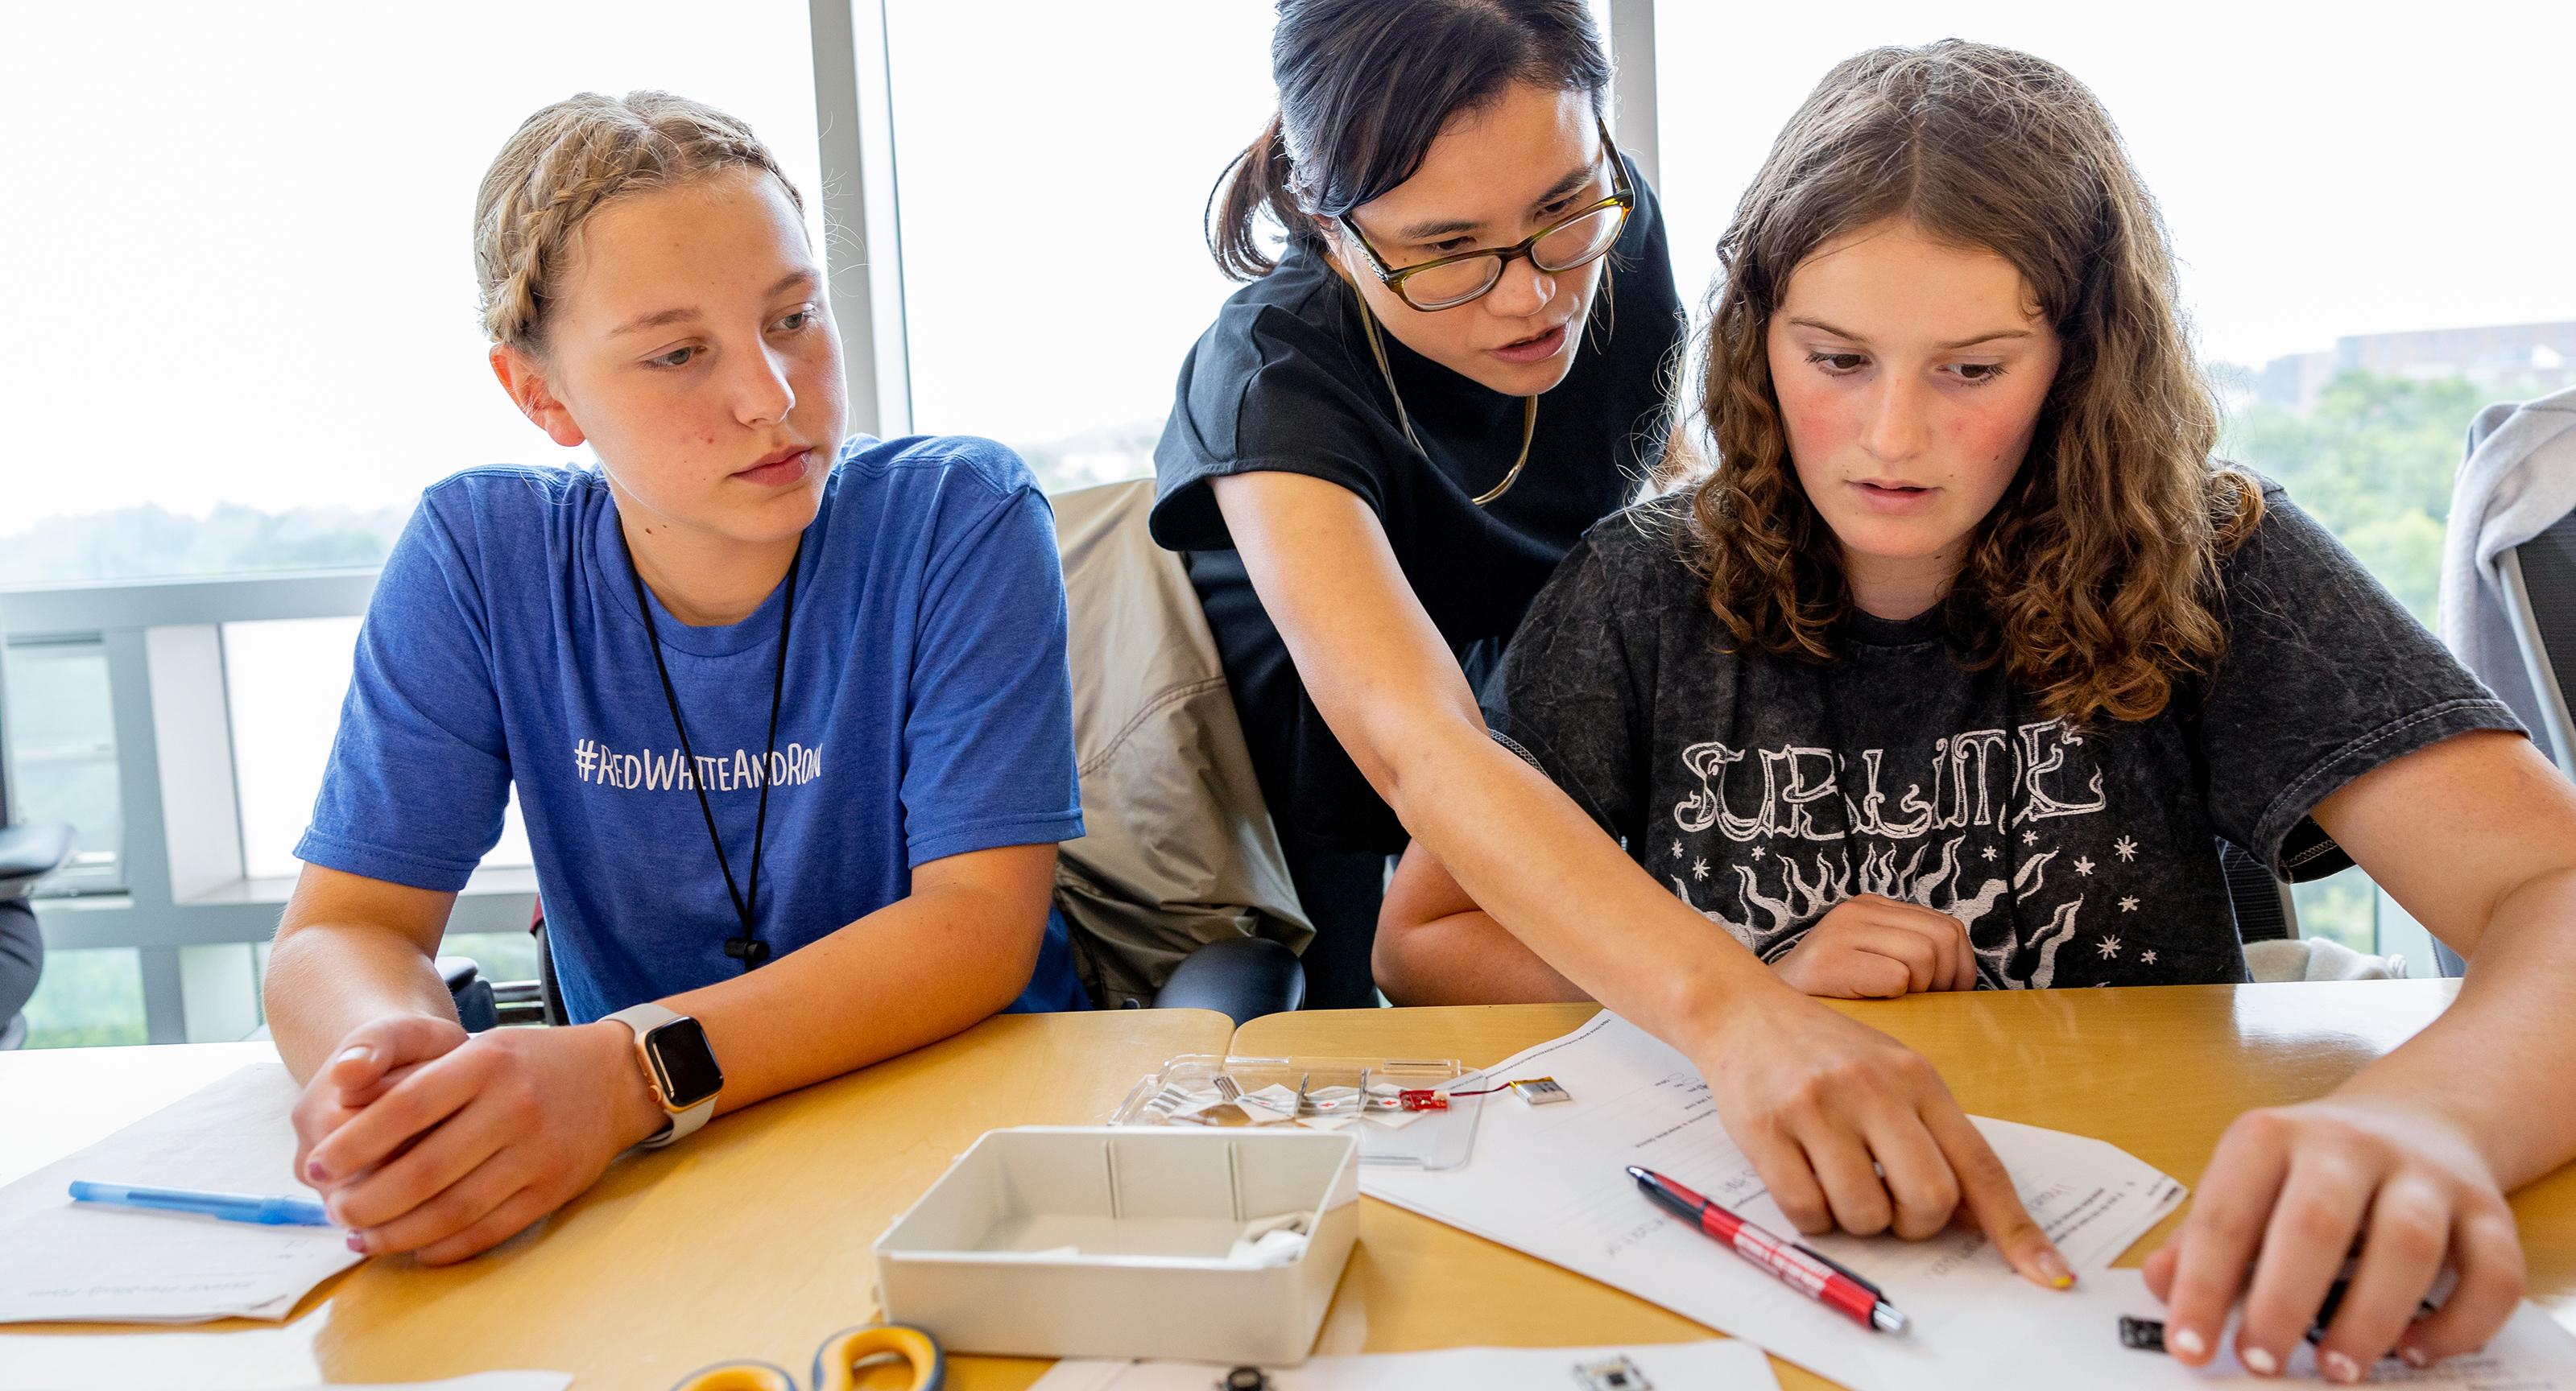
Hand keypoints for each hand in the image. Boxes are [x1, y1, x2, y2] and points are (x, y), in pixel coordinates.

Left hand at [304, 1021, 668, 1263]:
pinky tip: (415, 1247)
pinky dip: (444, 1247)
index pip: (405, 1109)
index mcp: (485, 1063)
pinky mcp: (554, 1190)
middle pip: (424, 1170)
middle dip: (366, 1200)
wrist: (612, 1078)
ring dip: (397, 1234)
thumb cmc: (524, 1063)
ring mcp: (538, 1153)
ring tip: (362, 1238)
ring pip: (453, 1210)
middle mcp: (515, 1107)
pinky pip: (488, 1231)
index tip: (316, 1167)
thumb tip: (338, 1116)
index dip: (353, 1144)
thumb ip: (408, 1077)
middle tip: (335, 1211)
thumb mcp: (469, 1048)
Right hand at [1696, 983, 2071, 1286]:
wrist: (1741, 1011)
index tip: (2047, 1274)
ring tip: (1836, 1182)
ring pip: (1864, 1214)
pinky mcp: (1767, 1129)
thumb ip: (1934, 1137)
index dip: (2016, 1228)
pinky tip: (1800, 1178)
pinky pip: (1805, 1211)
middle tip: (1890, 1206)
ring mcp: (1818, 1108)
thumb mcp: (1891, 1074)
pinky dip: (1810, 1215)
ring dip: (1855, 1221)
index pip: (1980, 1167)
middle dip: (1914, 1224)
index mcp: (1917, 1079)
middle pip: (1930, 1199)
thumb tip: (1974, 1218)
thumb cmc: (1823, 1052)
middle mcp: (1874, 1089)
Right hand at [1773, 895, 1978, 997]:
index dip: (1960, 967)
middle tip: (1924, 1003)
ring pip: (1924, 956)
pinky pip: (1897, 977)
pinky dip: (1894, 996)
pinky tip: (1870, 1002)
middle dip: (1947, 980)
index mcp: (1871, 906)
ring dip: (1920, 989)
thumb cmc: (1830, 999)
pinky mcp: (1830, 959)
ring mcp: (1841, 932)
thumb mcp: (1873, 960)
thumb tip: (1965, 979)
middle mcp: (1857, 910)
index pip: (1948, 927)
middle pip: (1943, 939)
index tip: (1944, 994)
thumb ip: (1911, 953)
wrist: (1764, 1013)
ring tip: (1895, 1001)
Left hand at [2143, 1099, 2524, 1379]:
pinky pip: (2491, 1270)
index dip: (2204, 1286)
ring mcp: (2424, 1174)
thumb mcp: (2248, 1183)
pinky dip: (2458, 1321)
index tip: (2189, 1348)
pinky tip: (2416, 1351)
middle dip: (2283, 1301)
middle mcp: (2349, 1145)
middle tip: (2261, 1364)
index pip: (2227, 1213)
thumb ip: (2203, 1237)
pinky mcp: (2488, 1209)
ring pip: (2408, 1243)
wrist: (2419, 1118)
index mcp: (2272, 1136)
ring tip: (2336, 1367)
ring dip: (2371, 1315)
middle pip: (2317, 1222)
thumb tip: (2159, 1287)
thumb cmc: (2312, 1170)